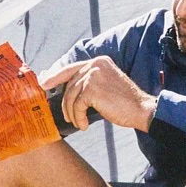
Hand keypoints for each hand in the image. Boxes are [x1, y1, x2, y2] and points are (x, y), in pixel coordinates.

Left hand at [37, 57, 157, 132]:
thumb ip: (88, 81)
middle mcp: (95, 64)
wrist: (141, 109)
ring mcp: (93, 76)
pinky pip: (77, 105)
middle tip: (67, 116)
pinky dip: (78, 117)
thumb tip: (65, 87)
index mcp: (99, 61)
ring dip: (72, 113)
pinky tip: (84, 125)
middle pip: (69, 84)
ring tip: (78, 122)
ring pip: (71, 96)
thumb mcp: (106, 85)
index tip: (44, 84)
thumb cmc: (124, 102)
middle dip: (65, 102)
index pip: (71, 68)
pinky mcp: (92, 89)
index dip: (55, 76)